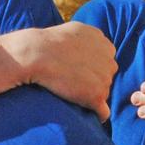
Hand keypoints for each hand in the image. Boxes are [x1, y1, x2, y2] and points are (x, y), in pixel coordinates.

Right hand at [0, 22, 116, 119]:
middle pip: (106, 77)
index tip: (73, 70)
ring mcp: (105, 79)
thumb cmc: (46, 43)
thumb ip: (87, 39)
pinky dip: (96, 114)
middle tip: (69, 81)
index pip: (104, 61)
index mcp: (104, 44)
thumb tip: (87, 49)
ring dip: (89, 95)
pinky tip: (84, 113)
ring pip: (102, 93)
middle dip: (92, 81)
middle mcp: (109, 61)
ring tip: (68, 92)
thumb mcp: (74, 30)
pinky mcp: (97, 95)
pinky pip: (103, 112)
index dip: (89, 67)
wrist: (35, 54)